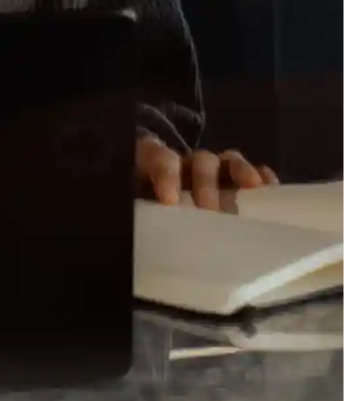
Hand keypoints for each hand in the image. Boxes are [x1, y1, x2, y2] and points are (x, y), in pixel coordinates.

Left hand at [136, 136, 279, 209]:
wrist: (145, 195)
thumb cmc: (141, 205)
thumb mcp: (133, 207)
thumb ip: (135, 215)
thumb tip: (129, 242)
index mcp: (153, 164)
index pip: (160, 158)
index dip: (165, 175)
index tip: (169, 201)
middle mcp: (185, 164)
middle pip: (198, 160)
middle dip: (205, 182)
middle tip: (210, 210)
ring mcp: (208, 170)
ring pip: (225, 161)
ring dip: (239, 172)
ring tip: (254, 188)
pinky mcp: (228, 182)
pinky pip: (245, 173)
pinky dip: (259, 176)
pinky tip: (271, 188)